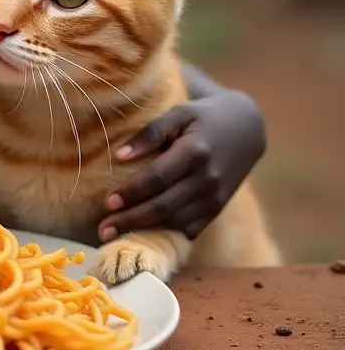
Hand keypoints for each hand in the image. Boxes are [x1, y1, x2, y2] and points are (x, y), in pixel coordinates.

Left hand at [98, 88, 265, 241]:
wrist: (246, 128)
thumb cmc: (202, 117)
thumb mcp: (178, 113)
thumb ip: (150, 133)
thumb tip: (118, 156)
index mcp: (195, 152)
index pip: (158, 177)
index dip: (132, 191)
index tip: (107, 202)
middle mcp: (207, 179)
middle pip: (165, 205)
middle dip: (132, 219)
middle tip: (103, 230)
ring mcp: (215, 197)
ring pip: (177, 221)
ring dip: (145, 230)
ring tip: (115, 236)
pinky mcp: (218, 207)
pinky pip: (191, 227)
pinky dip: (167, 233)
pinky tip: (144, 236)